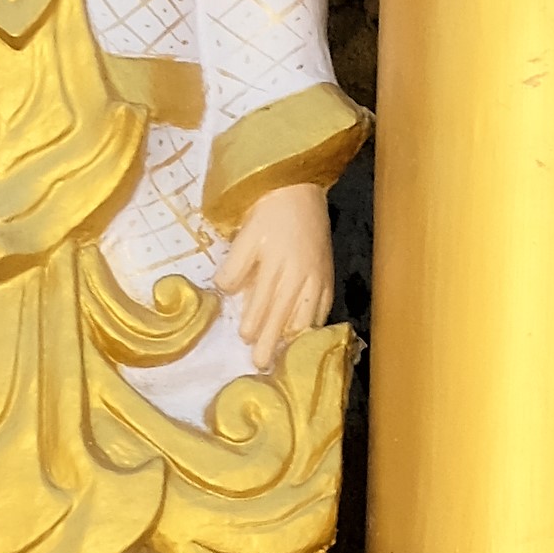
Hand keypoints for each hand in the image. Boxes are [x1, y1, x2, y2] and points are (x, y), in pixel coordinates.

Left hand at [217, 180, 335, 365]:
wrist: (300, 189)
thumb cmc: (268, 211)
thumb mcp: (245, 234)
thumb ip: (236, 264)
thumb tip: (225, 290)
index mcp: (278, 265)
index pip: (265, 301)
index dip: (255, 322)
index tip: (245, 340)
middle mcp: (300, 275)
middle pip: (285, 314)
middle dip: (272, 340)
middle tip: (262, 363)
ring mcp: (317, 276)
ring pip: (307, 313)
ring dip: (294, 336)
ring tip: (285, 354)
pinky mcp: (328, 274)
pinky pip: (324, 305)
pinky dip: (316, 322)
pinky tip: (308, 333)